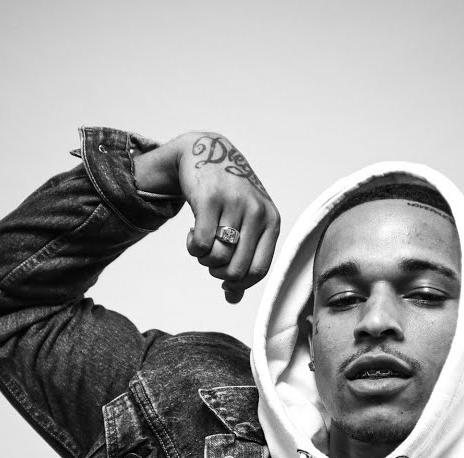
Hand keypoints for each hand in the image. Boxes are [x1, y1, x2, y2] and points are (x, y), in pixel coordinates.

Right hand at [151, 132, 280, 303]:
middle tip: (210, 259)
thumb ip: (243, 258)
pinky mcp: (209, 199)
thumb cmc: (230, 197)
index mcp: (271, 221)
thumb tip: (232, 299)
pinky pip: (199, 244)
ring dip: (204, 258)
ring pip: (217, 258)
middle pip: (236, 269)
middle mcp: (257, 212)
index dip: (239, 283)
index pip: (259, 270)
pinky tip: (192, 232)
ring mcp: (234, 204)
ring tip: (202, 242)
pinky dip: (192, 247)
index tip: (225, 281)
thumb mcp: (246, 224)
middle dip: (218, 272)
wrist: (209, 152)